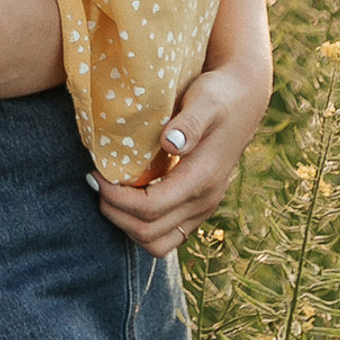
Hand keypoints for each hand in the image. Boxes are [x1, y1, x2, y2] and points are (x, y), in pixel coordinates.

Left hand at [93, 60, 267, 258]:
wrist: (244, 100)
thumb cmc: (219, 95)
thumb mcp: (205, 100)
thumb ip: (189, 122)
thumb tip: (170, 143)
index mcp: (203, 178)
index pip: (151, 207)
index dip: (117, 198)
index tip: (95, 173)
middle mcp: (204, 201)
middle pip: (149, 233)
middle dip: (115, 213)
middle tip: (95, 183)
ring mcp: (203, 209)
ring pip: (157, 243)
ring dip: (127, 226)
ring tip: (109, 195)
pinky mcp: (198, 208)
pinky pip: (166, 235)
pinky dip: (141, 225)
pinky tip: (128, 198)